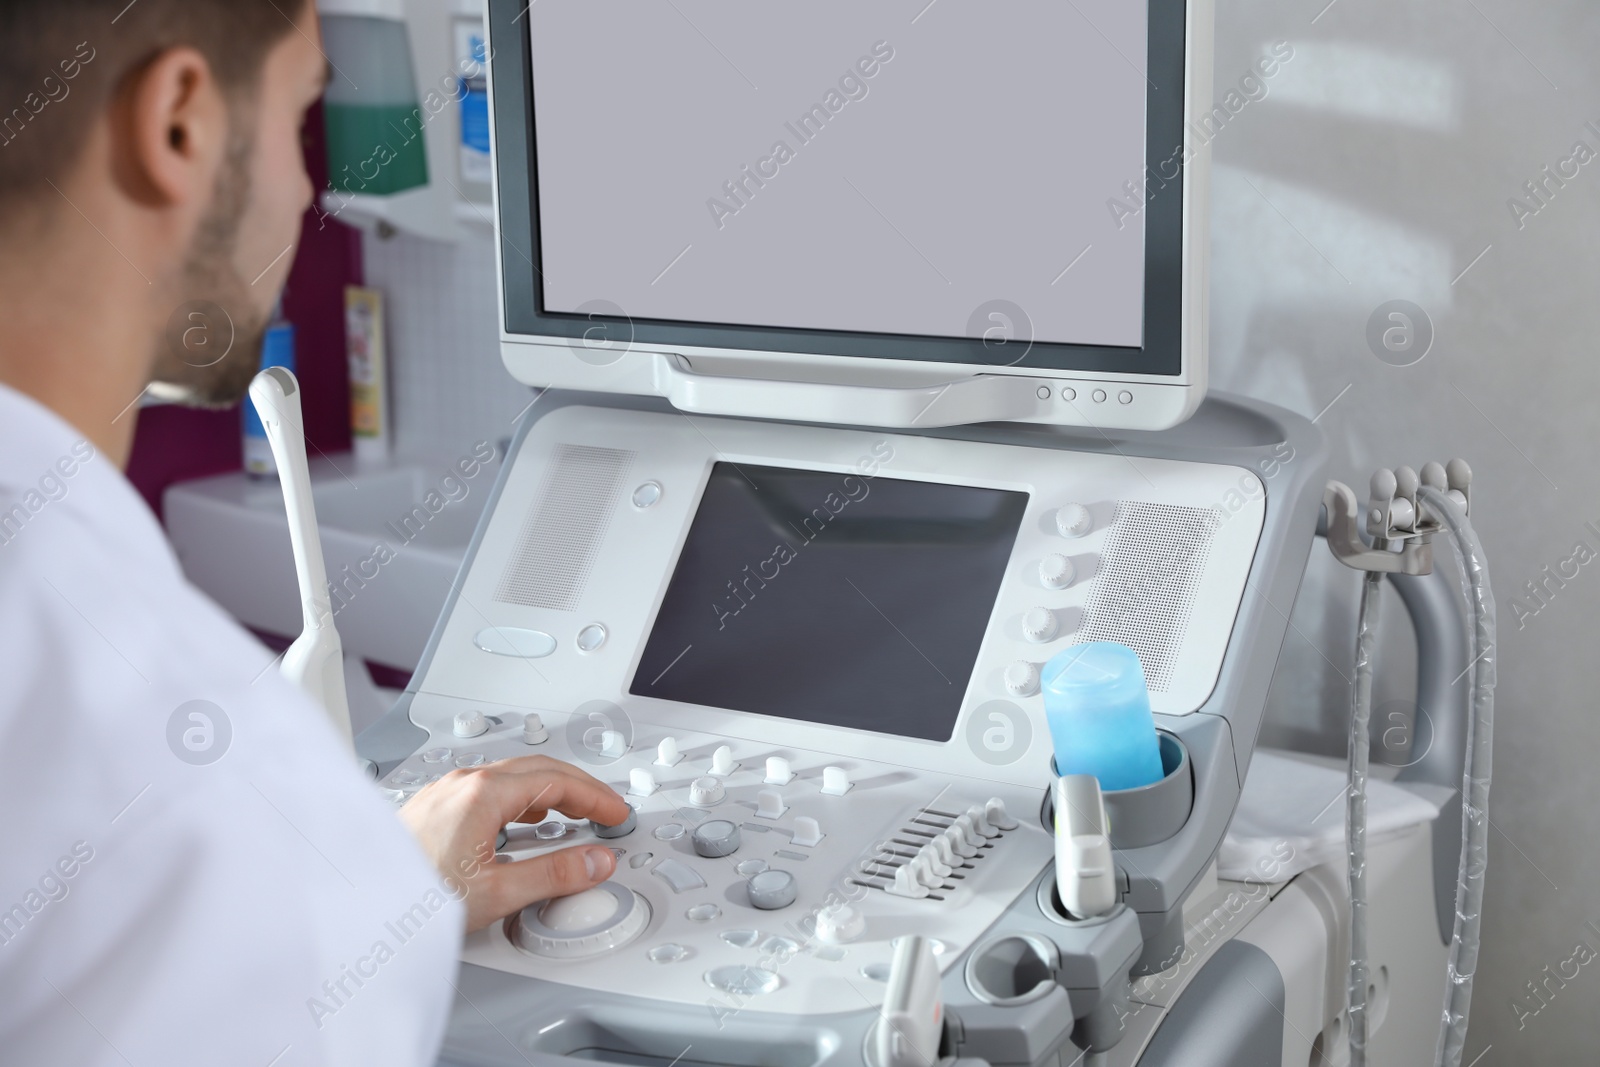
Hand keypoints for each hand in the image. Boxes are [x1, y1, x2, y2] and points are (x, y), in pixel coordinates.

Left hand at [399, 754, 631, 930]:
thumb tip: (595, 862)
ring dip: (549, 791)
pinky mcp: (434, 808)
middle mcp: (463, 783)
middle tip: (604, 810)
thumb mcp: (496, 893)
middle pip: (538, 770)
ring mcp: (446, 793)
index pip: (557, 781)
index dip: (595, 796)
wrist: (358, 905)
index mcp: (482, 794)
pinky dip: (521, 800)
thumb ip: (554, 875)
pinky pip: (490, 790)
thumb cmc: (410, 896)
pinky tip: (523, 822)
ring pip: (512, 777)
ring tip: (572, 814)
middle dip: (578, 788)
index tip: (616, 812)